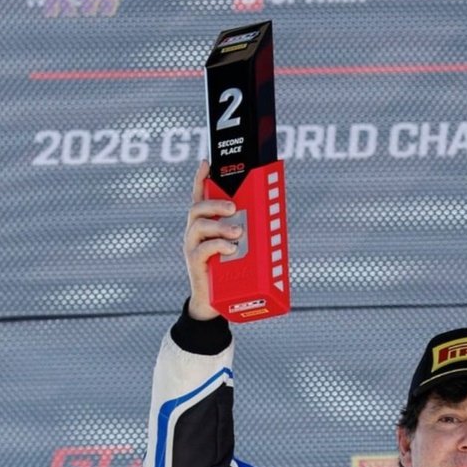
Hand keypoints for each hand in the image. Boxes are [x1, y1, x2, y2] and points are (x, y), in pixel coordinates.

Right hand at [182, 160, 241, 320]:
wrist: (214, 304)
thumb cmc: (229, 273)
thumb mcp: (240, 249)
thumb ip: (248, 234)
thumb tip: (273, 221)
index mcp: (206, 226)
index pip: (200, 197)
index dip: (201, 180)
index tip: (207, 162)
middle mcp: (195, 233)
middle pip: (197, 208)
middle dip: (216, 203)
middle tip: (234, 207)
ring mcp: (192, 247)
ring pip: (198, 225)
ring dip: (220, 225)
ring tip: (238, 232)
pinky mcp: (195, 263)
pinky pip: (202, 249)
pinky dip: (218, 246)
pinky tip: (231, 249)